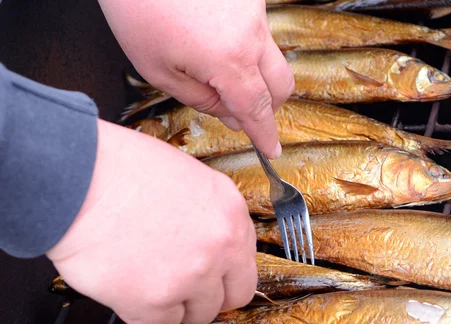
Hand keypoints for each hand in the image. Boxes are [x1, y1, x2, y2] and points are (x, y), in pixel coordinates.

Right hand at [47, 120, 256, 323]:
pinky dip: (144, 315)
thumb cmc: (119, 170)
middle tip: (182, 286)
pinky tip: (129, 290)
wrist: (75, 179)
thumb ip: (209, 216)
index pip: (246, 263)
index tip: (211, 275)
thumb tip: (210, 243)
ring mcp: (190, 278)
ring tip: (146, 279)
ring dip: (175, 304)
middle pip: (233, 296)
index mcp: (230, 212)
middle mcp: (219, 247)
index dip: (225, 273)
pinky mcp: (155, 303)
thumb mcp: (187, 177)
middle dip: (209, 295)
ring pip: (198, 315)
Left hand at [98, 0, 293, 158]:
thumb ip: (201, 100)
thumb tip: (231, 115)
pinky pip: (258, 31)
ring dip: (254, 73)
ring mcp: (254, 9)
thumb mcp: (158, 70)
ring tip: (212, 66)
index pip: (257, 109)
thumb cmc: (136, 6)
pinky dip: (244, 46)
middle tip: (242, 113)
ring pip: (271, 56)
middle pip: (281, 84)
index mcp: (229, 60)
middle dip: (268, 106)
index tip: (272, 150)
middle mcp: (251, 33)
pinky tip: (213, 38)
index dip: (265, 134)